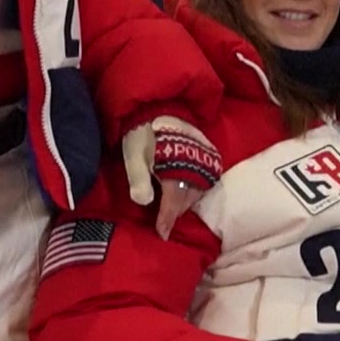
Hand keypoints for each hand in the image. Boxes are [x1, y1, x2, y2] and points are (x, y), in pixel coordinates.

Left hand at [122, 116, 221, 238]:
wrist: (157, 106)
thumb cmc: (142, 132)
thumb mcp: (133, 155)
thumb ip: (139, 179)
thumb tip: (144, 203)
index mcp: (174, 169)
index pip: (172, 202)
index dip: (166, 220)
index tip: (162, 235)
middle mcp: (192, 167)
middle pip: (185, 199)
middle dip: (175, 213)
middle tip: (164, 223)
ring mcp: (201, 160)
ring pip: (196, 190)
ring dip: (185, 202)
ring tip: (173, 209)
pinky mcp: (206, 153)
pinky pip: (203, 179)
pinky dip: (194, 189)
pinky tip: (185, 191)